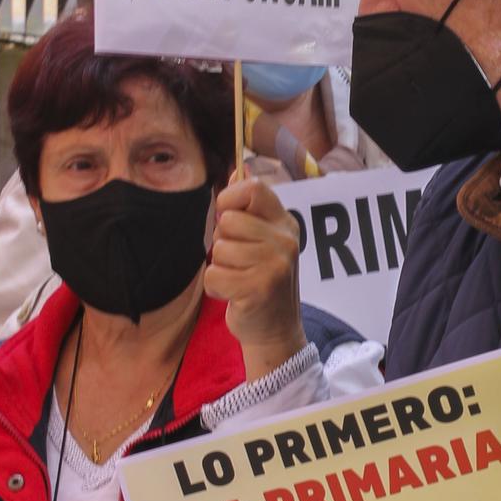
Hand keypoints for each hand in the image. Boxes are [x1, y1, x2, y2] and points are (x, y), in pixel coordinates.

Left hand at [205, 176, 305, 380]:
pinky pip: (214, 274)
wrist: (275, 331)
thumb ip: (250, 206)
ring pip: (219, 248)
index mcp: (286, 224)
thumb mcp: (264, 240)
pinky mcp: (258, 289)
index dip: (231, 198)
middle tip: (239, 261)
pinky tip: (234, 295)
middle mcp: (285, 241)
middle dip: (223, 241)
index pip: (254, 188)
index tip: (228, 216)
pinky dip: (216, 288)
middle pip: (229, 220)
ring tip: (238, 279)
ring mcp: (274, 265)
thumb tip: (237, 169)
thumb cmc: (262, 281)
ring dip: (220, 267)